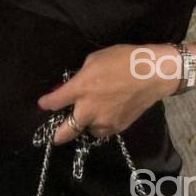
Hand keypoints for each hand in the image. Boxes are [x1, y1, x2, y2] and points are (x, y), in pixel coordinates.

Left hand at [37, 44, 175, 144]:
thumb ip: (81, 75)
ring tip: (88, 118)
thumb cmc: (122, 59)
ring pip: (87, 132)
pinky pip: (103, 131)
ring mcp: (104, 122)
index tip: (43, 104)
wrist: (152, 74)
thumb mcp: (95, 59)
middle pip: (66, 132)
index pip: (55, 101)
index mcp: (80, 89)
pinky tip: (104, 116)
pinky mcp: (118, 128)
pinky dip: (100, 126)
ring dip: (84, 127)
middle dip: (58, 134)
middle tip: (55, 136)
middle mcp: (89, 109)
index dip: (46, 103)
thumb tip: (75, 84)